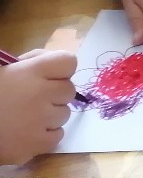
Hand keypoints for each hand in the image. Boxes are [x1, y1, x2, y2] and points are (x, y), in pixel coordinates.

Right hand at [0, 49, 76, 165]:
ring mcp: (39, 121)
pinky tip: (27, 132)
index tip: (49, 77)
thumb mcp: (6, 69)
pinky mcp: (34, 145)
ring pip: (64, 114)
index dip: (60, 70)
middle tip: (34, 99)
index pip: (69, 62)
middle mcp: (40, 94)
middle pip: (69, 90)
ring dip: (50, 116)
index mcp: (31, 71)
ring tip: (26, 117)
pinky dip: (46, 135)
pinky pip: (57, 136)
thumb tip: (56, 65)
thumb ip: (32, 62)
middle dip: (55, 94)